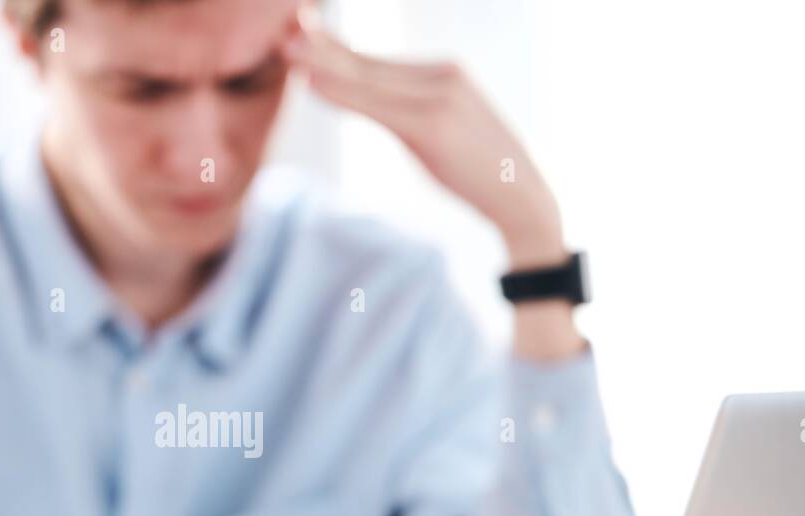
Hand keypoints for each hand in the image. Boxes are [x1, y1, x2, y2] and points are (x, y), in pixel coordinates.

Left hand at [283, 14, 584, 359]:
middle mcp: (443, 73)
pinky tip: (314, 85)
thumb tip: (369, 109)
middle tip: (283, 29)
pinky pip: (378, 105)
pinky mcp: (435, 122)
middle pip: (368, 62)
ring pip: (369, 78)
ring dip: (323, 63)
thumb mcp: (436, 134)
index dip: (333, 48)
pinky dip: (343, 93)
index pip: (375, 61)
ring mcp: (440, 94)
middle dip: (322, 46)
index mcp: (443, 72)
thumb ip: (403, 113)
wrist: (521, 196)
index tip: (299, 32)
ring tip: (287, 50)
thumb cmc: (478, 171)